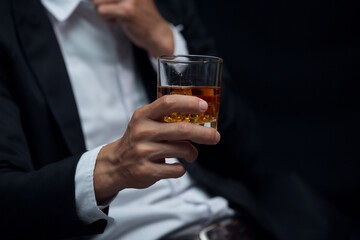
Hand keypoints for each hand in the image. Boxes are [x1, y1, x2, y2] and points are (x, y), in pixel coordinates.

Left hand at [93, 0, 173, 56]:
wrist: (158, 34)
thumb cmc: (144, 18)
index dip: (103, 0)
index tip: (109, 6)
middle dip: (100, 4)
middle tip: (111, 11)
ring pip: (97, 1)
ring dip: (102, 12)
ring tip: (114, 16)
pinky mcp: (127, 10)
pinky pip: (102, 11)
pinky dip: (106, 19)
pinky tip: (116, 22)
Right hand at [93, 95, 220, 203]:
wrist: (115, 164)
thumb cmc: (138, 140)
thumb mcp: (144, 121)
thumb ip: (164, 115)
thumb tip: (199, 111)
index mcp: (143, 116)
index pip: (168, 103)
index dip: (189, 103)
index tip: (204, 106)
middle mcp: (142, 132)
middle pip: (182, 129)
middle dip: (204, 134)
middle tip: (215, 137)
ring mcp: (143, 152)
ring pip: (182, 150)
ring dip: (193, 153)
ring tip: (192, 154)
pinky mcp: (146, 171)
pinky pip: (176, 170)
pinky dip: (182, 168)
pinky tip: (176, 166)